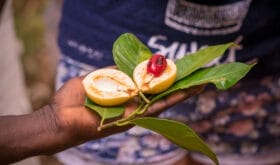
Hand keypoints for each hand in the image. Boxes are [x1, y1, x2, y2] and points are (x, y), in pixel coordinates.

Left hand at [0, 74, 203, 163]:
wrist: (60, 117)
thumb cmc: (73, 99)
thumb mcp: (95, 78)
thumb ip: (113, 72)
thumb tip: (130, 64)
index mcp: (123, 97)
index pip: (147, 87)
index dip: (162, 79)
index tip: (176, 69)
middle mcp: (131, 107)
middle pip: (160, 95)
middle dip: (178, 87)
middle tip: (197, 78)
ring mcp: (133, 114)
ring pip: (162, 102)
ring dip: (181, 93)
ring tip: (199, 85)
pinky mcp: (131, 119)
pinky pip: (153, 108)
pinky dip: (170, 100)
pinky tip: (184, 93)